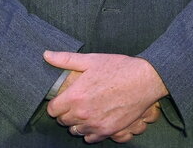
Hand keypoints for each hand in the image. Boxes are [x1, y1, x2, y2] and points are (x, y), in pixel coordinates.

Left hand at [44, 50, 167, 142]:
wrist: (146, 79)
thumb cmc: (119, 68)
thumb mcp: (92, 60)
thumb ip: (66, 59)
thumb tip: (46, 55)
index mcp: (75, 96)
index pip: (52, 110)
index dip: (58, 104)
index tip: (65, 99)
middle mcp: (82, 113)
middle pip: (63, 121)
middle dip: (68, 113)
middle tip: (80, 102)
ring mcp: (95, 124)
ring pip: (76, 130)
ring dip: (79, 122)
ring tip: (89, 110)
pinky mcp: (108, 130)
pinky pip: (90, 138)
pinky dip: (91, 131)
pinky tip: (98, 119)